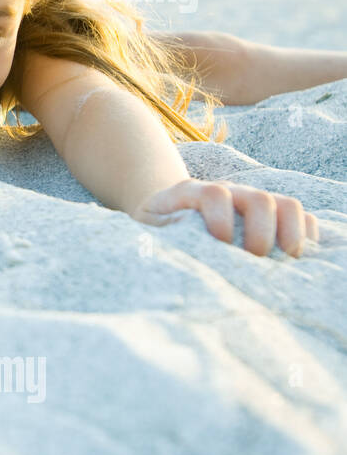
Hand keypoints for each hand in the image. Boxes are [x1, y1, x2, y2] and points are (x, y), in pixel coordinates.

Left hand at [131, 178, 318, 257]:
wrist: (164, 211)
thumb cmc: (155, 227)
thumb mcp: (147, 228)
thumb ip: (161, 231)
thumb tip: (182, 237)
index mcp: (192, 193)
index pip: (214, 194)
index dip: (220, 219)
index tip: (219, 245)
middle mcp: (228, 192)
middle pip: (259, 199)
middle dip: (261, 233)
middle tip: (252, 260)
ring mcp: (252, 201)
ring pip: (287, 204)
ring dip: (291, 235)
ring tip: (282, 262)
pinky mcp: (271, 213)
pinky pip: (302, 216)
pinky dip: (306, 236)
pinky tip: (293, 259)